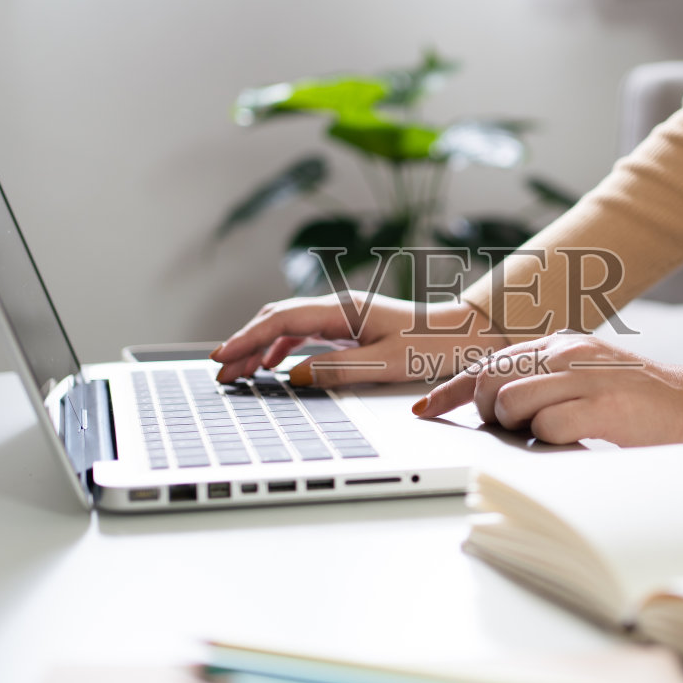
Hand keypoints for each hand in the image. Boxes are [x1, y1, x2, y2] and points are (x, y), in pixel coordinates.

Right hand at [212, 293, 504, 386]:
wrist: (463, 333)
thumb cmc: (431, 346)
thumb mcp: (386, 364)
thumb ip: (339, 370)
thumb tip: (296, 375)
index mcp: (343, 310)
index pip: (281, 321)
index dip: (246, 339)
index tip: (221, 356)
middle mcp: (339, 307)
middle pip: (276, 319)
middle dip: (243, 344)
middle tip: (219, 370)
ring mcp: (343, 315)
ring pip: (287, 325)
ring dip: (258, 346)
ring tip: (237, 372)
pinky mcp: (349, 325)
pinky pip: (303, 331)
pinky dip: (280, 346)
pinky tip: (271, 364)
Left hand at [415, 332, 682, 446]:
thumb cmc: (640, 404)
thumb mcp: (586, 378)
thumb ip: (544, 383)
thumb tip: (493, 405)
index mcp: (560, 344)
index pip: (488, 361)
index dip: (451, 389)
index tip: (426, 408)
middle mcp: (567, 353)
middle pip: (489, 380)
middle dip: (488, 412)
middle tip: (516, 429)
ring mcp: (583, 377)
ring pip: (511, 402)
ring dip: (520, 428)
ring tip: (554, 433)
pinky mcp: (600, 406)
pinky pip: (545, 428)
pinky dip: (550, 442)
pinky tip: (576, 440)